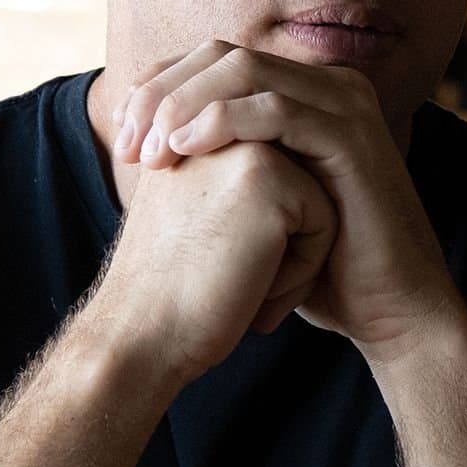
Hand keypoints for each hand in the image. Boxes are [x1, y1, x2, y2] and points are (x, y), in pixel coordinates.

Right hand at [74, 135, 337, 387]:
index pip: (275, 184)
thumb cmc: (172, 295)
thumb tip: (303, 186)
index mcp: (190, 136)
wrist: (140, 335)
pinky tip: (253, 287)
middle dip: (280, 246)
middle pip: (299, 189)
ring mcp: (239, 144)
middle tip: (226, 280)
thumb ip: (236, 189)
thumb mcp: (198, 222)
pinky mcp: (267, 175)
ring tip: (239, 284)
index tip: (210, 269)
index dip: (259, 240)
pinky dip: (302, 269)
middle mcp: (211, 131)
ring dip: (293, 260)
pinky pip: (326, 222)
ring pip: (317, 205)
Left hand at [117, 41, 462, 353]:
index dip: (158, 89)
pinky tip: (184, 149)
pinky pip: (275, 108)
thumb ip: (223, 163)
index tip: (122, 140)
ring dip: (181, 104)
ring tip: (149, 152)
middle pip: (222, 54)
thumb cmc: (324, 267)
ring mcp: (346, 106)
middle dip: (161, 93)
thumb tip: (151, 142)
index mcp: (307, 94)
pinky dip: (221, 121)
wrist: (390, 309)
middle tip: (128, 145)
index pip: (213, 61)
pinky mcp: (353, 136)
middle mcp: (330, 86)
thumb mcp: (261, 203)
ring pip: (242, 69)